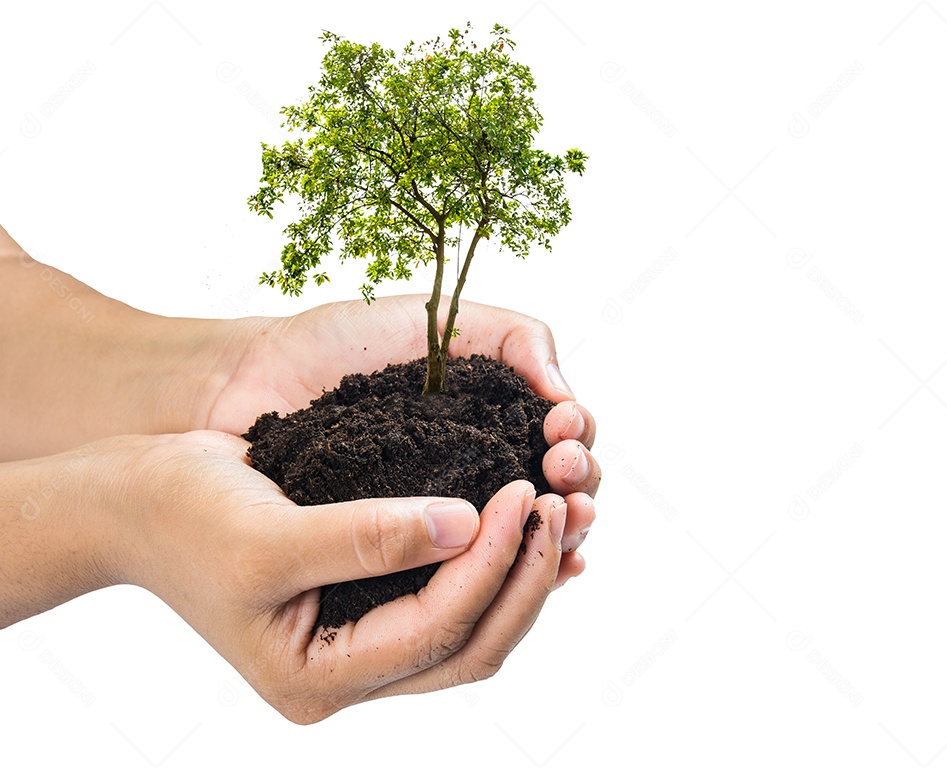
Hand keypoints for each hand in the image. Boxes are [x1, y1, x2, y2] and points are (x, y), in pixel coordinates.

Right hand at [100, 430, 573, 722]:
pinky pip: (450, 597)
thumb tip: (470, 523)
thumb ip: (367, 537)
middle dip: (523, 578)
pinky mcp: (368, 600)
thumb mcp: (267, 538)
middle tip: (557, 504)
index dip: (490, 566)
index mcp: (317, 679)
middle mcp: (348, 673)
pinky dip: (491, 565)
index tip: (523, 494)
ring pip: (470, 630)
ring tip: (551, 506)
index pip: (436, 632)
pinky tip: (520, 524)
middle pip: (471, 648)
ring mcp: (361, 641)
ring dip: (517, 573)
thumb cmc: (180, 519)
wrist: (132, 500)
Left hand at [202, 295, 600, 580]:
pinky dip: (511, 576)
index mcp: (493, 415)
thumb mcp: (439, 323)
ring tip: (562, 523)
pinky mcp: (404, 559)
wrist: (241, 385)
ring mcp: (442, 515)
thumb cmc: (335, 345)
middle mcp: (477, 467)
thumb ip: (514, 339)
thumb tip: (565, 396)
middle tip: (565, 480)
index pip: (562, 439)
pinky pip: (468, 576)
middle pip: (555, 494)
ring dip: (555, 537)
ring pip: (522, 540)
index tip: (561, 435)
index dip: (577, 442)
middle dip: (575, 489)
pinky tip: (539, 574)